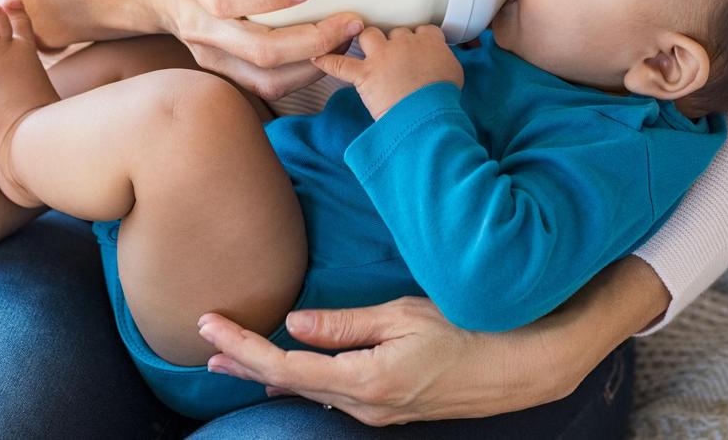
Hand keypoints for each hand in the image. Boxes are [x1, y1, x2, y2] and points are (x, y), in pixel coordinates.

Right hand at [144, 0, 365, 100]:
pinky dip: (302, 76)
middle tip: (352, 21)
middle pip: (259, 50)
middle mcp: (200, 24)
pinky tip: (326, 54)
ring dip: (315, 65)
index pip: (226, 0)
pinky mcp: (221, 69)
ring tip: (346, 39)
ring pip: (267, 77)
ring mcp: (210, 52)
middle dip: (314, 41)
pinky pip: (265, 86)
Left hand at [196, 257, 667, 425]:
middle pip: (288, 385)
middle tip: (205, 345)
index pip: (285, 366)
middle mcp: (365, 405)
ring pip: (309, 391)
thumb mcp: (403, 316)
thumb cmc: (468, 330)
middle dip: (244, 363)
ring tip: (233, 358)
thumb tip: (295, 323)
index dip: (243, 347)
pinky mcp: (391, 406)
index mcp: (365, 380)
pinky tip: (291, 370)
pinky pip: (334, 393)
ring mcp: (379, 412)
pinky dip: (303, 378)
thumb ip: (345, 325)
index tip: (207, 327)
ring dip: (268, 372)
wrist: (523, 365)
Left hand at [311, 25, 463, 118]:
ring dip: (366, 40)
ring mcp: (382, 56)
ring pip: (368, 35)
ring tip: (364, 48)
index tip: (416, 46)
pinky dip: (327, 61)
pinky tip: (317, 59)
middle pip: (394, 31)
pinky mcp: (365, 74)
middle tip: (393, 56)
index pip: (422, 29)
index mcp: (429, 41)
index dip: (417, 38)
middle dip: (393, 42)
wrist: (428, 115)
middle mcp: (404, 43)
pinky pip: (339, 64)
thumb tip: (438, 63)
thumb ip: (443, 60)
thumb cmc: (443, 98)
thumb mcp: (454, 73)